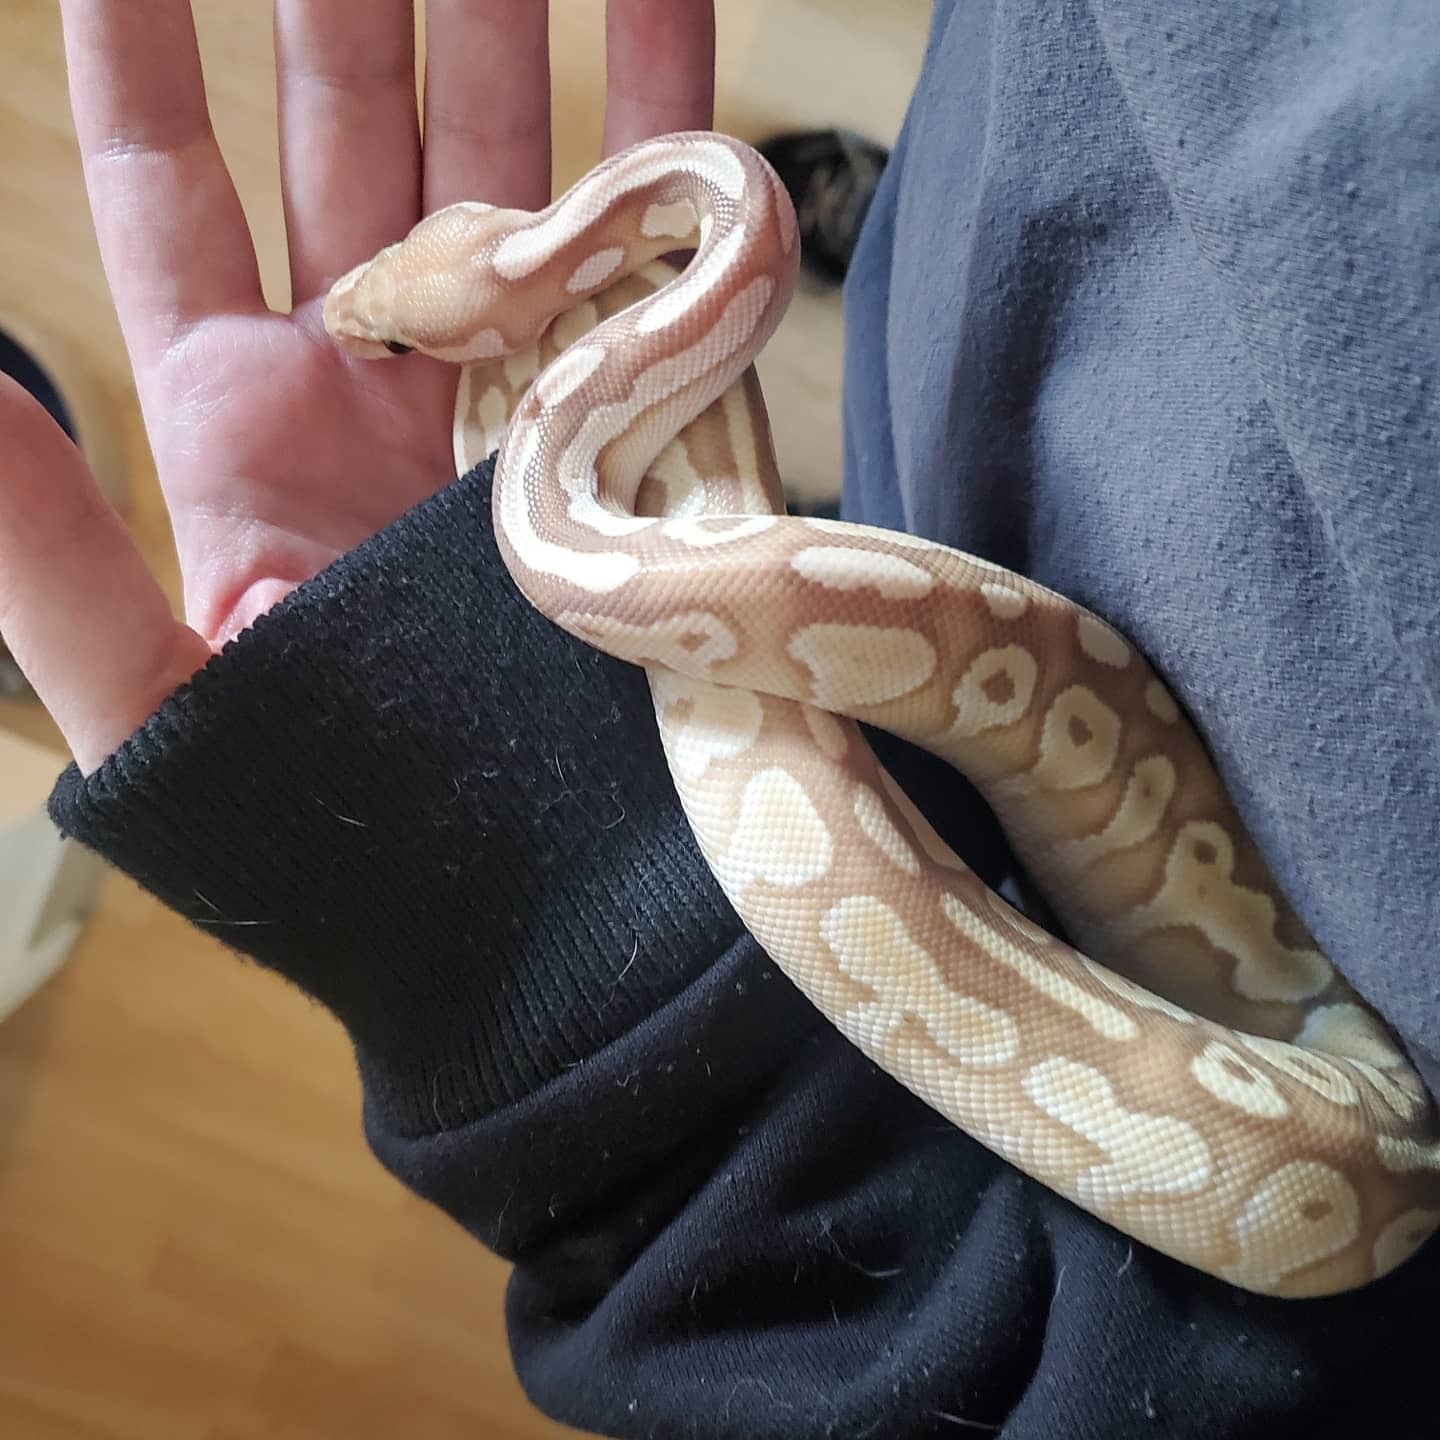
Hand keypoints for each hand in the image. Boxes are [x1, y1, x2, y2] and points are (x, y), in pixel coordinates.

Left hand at [0, 0, 714, 773]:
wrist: (511, 895)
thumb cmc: (317, 810)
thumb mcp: (148, 690)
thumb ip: (30, 543)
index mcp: (247, 408)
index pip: (175, 183)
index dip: (137, 42)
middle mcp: (382, 366)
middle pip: (352, 124)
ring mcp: (517, 373)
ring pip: (508, 150)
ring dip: (508, 11)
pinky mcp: (639, 410)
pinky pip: (654, 236)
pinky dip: (661, 110)